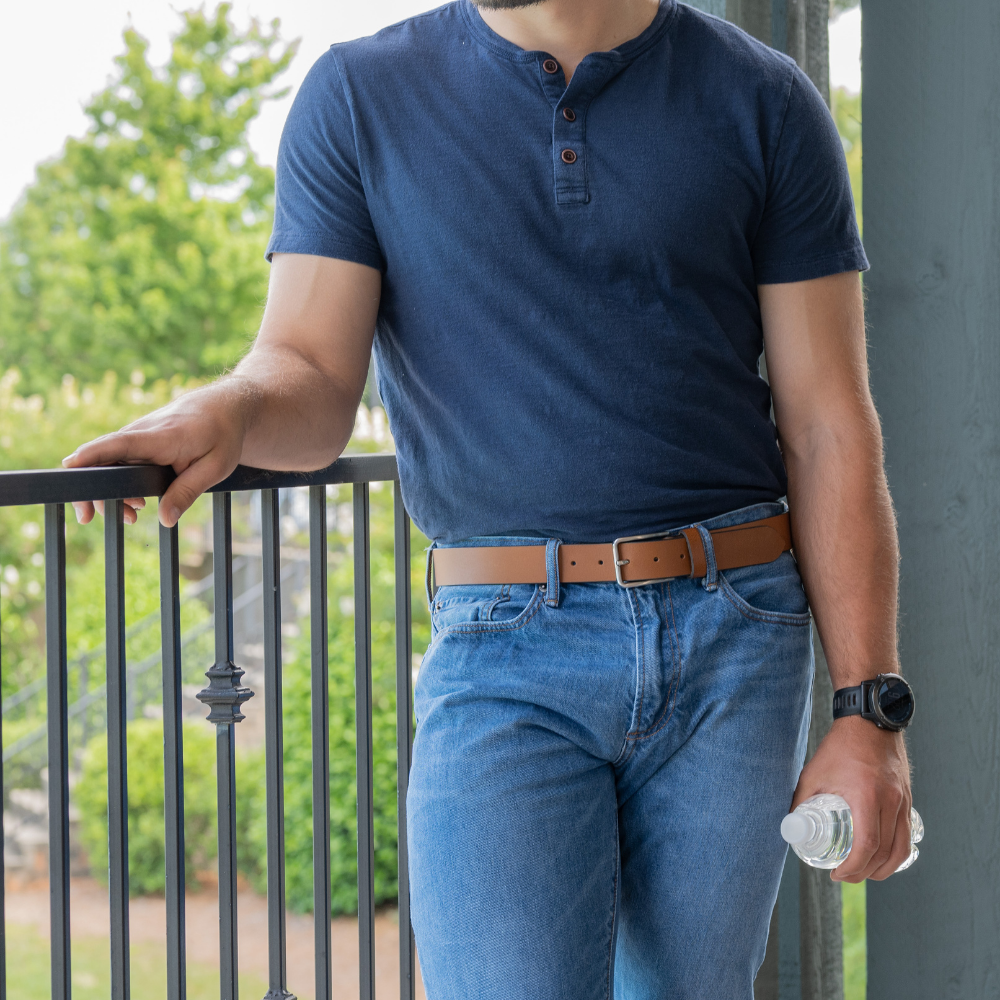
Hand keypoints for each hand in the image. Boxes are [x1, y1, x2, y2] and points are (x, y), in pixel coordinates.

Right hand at [62, 380, 251, 528]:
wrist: (225, 407)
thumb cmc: (222, 434)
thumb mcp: (216, 467)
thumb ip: (188, 492)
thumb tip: (165, 520)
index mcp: (162, 436)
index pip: (119, 443)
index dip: (93, 455)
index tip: (70, 467)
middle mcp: (142, 432)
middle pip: (103, 458)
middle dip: (90, 489)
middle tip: (88, 518)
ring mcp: (137, 435)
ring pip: (108, 462)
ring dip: (108, 490)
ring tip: (131, 517)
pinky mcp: (138, 440)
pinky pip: (118, 460)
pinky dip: (118, 482)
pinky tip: (136, 504)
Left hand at [791, 715, 911, 881]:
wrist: (868, 721)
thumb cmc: (839, 747)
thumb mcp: (814, 773)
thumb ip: (802, 800)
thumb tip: (792, 827)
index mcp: (867, 796)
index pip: (867, 845)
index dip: (853, 867)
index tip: (837, 874)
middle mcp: (891, 801)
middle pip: (886, 853)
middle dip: (865, 872)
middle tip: (846, 876)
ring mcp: (903, 800)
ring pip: (902, 848)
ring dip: (885, 868)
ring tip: (864, 872)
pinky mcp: (907, 798)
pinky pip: (907, 834)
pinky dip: (897, 851)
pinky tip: (882, 855)